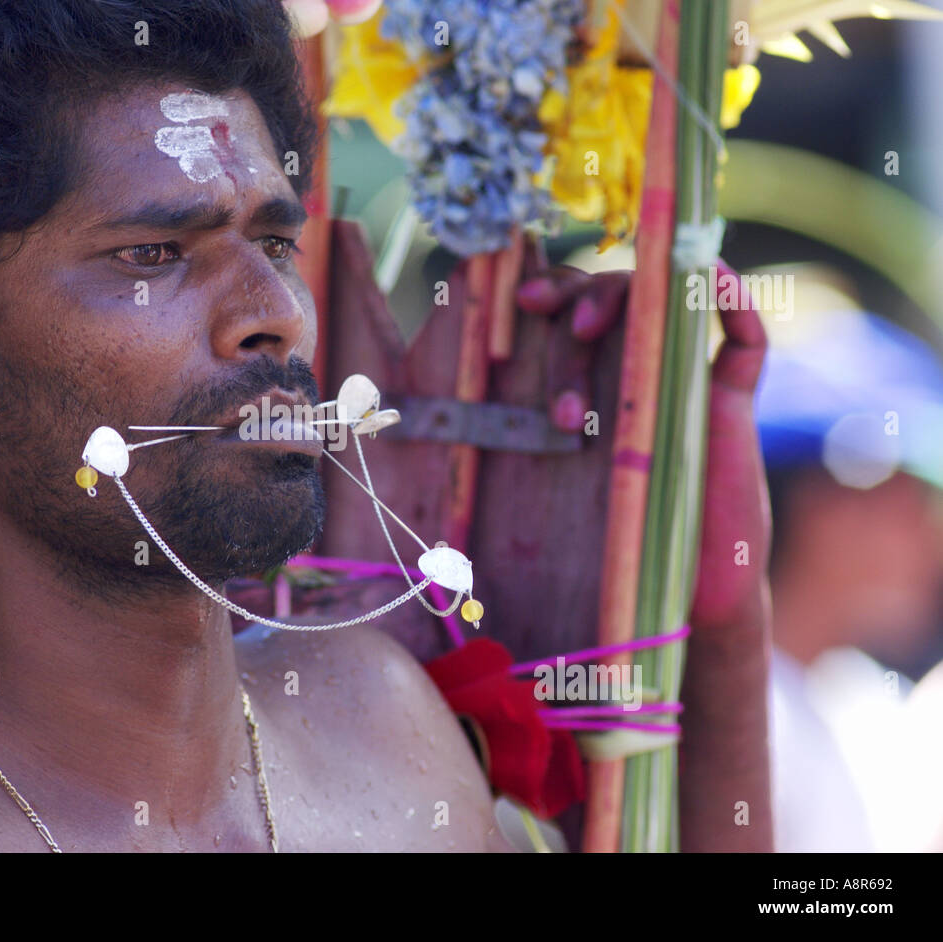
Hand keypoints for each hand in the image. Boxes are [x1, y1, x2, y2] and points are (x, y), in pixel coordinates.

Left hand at [516, 259, 770, 630]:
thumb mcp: (530, 487)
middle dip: (575, 300)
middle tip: (549, 324)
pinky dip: (729, 296)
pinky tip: (704, 280)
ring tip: (584, 328)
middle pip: (608, 295)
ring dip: (624, 296)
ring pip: (662, 298)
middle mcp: (629, 368)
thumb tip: (398, 437)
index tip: (521, 300)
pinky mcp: (731, 403)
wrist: (676, 592)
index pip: (568, 305)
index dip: (548, 289)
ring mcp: (681, 379)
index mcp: (582, 377)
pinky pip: (743, 337)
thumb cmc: (598, 546)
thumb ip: (485, 453)